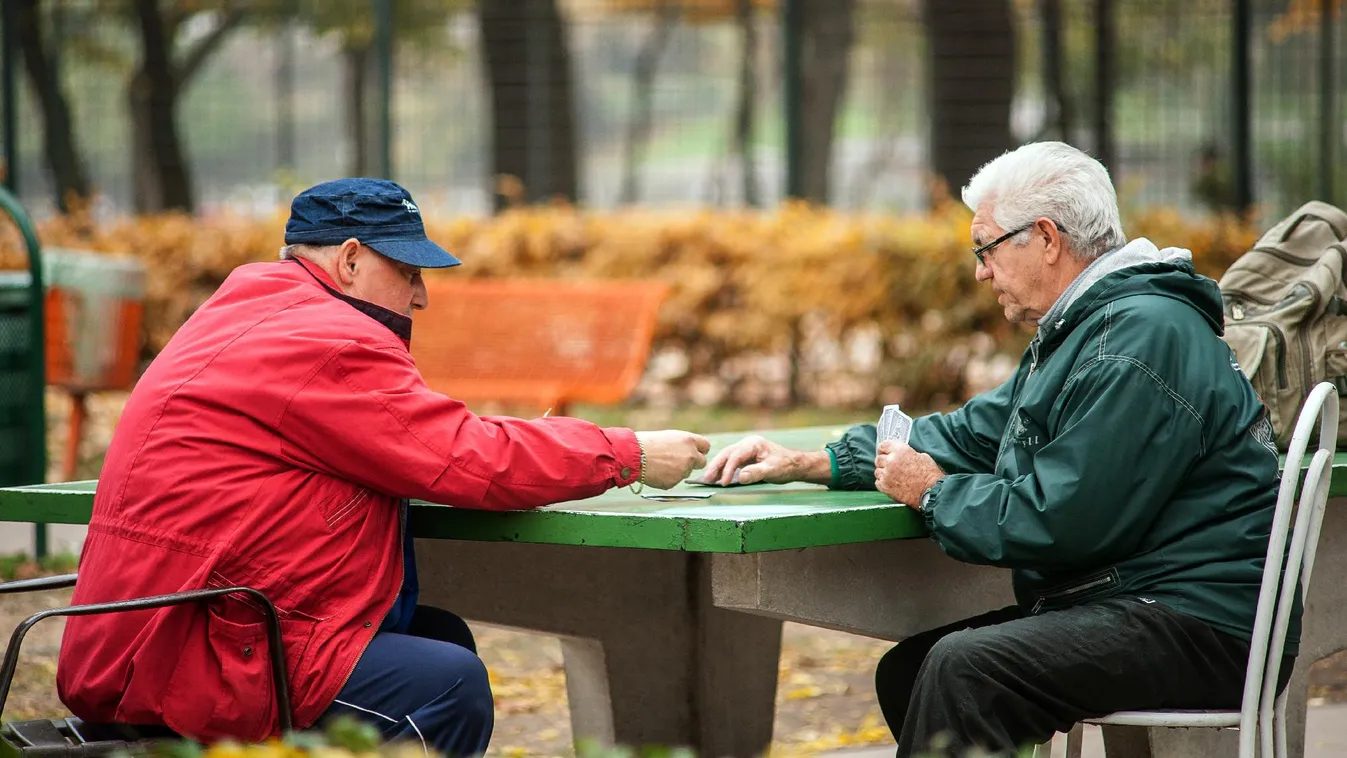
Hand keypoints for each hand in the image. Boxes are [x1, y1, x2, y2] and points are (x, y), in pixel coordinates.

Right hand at [635, 430, 711, 489]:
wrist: (633, 456)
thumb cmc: (646, 442)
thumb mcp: (669, 437)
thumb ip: (682, 444)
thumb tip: (689, 450)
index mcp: (689, 441)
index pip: (706, 446)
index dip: (699, 450)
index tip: (694, 452)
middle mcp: (690, 456)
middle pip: (702, 462)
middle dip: (693, 463)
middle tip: (679, 461)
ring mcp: (683, 471)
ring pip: (686, 472)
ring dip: (678, 470)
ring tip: (660, 464)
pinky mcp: (674, 483)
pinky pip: (674, 481)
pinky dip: (667, 478)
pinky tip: (655, 472)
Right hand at [698, 435, 829, 485]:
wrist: (795, 465)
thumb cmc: (785, 466)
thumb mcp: (772, 470)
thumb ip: (757, 473)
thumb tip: (742, 477)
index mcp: (753, 443)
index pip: (736, 455)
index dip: (728, 469)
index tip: (723, 483)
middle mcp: (747, 444)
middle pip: (727, 453)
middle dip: (716, 466)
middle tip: (706, 479)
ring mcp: (746, 449)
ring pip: (727, 456)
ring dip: (717, 467)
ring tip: (708, 479)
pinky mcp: (746, 456)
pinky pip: (731, 461)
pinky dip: (723, 469)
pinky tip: (718, 477)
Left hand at [874, 441, 944, 507]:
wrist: (931, 492)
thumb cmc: (930, 474)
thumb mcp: (922, 456)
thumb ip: (908, 453)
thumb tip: (902, 455)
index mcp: (900, 450)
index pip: (883, 446)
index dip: (884, 450)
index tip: (884, 452)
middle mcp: (891, 461)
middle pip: (878, 459)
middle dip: (884, 462)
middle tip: (891, 467)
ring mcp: (887, 475)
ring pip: (877, 471)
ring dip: (883, 473)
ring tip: (894, 477)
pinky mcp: (885, 487)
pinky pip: (878, 482)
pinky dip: (883, 483)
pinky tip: (893, 484)